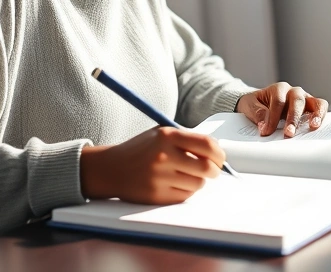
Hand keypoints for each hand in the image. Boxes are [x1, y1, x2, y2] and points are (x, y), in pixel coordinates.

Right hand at [79, 127, 224, 203]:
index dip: (219, 153)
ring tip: (186, 175)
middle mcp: (163, 155)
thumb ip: (186, 139)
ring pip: (198, 184)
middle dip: (215, 170)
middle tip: (213, 170)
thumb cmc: (140, 150)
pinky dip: (185, 191)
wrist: (111, 168)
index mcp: (167, 136)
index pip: (207, 144)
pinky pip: (185, 196)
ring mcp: (160, 177)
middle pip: (207, 168)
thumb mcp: (160, 134)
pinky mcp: (157, 195)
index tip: (220, 158)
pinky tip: (174, 183)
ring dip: (197, 181)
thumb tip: (216, 151)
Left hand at [235, 83, 328, 137]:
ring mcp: (304, 99)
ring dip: (314, 114)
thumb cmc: (255, 104)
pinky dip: (321, 115)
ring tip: (313, 126)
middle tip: (288, 134)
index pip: (278, 101)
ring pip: (314, 102)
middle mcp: (293, 91)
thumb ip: (256, 112)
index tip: (266, 131)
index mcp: (278, 89)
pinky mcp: (311, 107)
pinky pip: (321, 107)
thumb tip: (264, 124)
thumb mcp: (249, 105)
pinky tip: (318, 126)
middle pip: (297, 101)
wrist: (259, 103)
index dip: (273, 117)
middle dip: (293, 118)